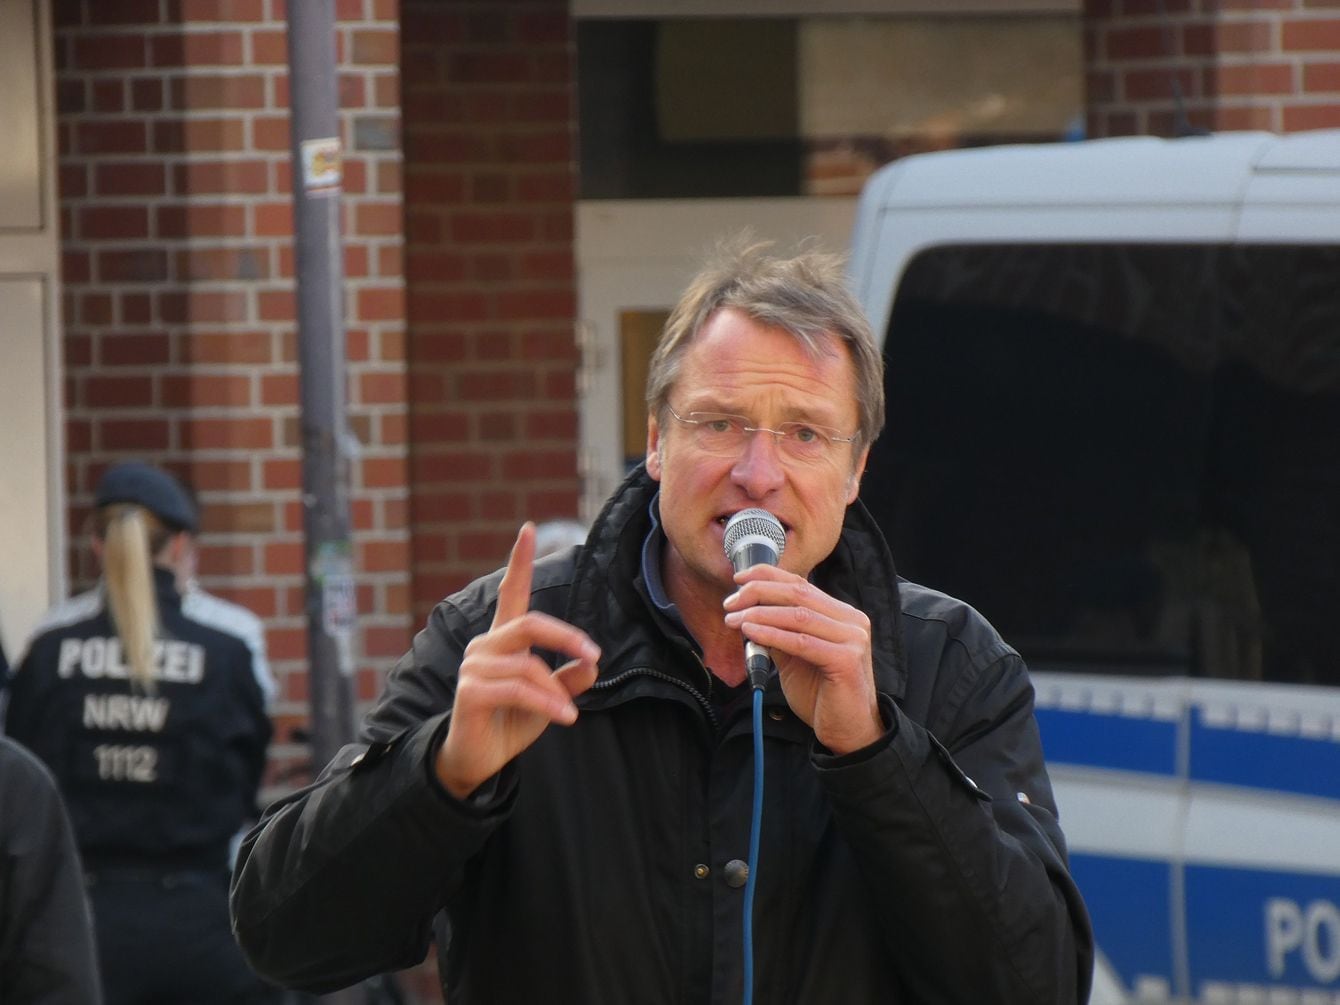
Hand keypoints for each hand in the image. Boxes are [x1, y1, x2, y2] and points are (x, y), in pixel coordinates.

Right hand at [435, 523, 600, 797]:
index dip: (519, 561)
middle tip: (594, 655)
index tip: (529, 529)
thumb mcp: (550, 698)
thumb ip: (569, 678)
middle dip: (567, 637)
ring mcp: (474, 666)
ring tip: (569, 713)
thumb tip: (593, 662)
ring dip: (556, 690)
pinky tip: (566, 719)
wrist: (477, 760)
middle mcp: (485, 645)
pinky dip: (547, 702)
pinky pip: (519, 688)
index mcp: (503, 640)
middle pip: (531, 623)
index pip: (510, 593)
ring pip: (529, 664)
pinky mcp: (470, 691)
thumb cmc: (510, 722)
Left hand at [723, 565, 881, 754]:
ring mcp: (852, 638)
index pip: (801, 584)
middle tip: (730, 603)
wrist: (848, 732)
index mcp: (841, 614)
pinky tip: (751, 633)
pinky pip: (801, 642)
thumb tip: (748, 615)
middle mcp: (851, 620)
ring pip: (798, 615)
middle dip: (759, 593)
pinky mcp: (846, 659)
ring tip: (734, 619)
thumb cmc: (822, 695)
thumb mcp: (794, 658)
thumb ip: (778, 634)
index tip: (738, 578)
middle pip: (798, 593)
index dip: (768, 576)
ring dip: (760, 614)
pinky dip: (773, 634)